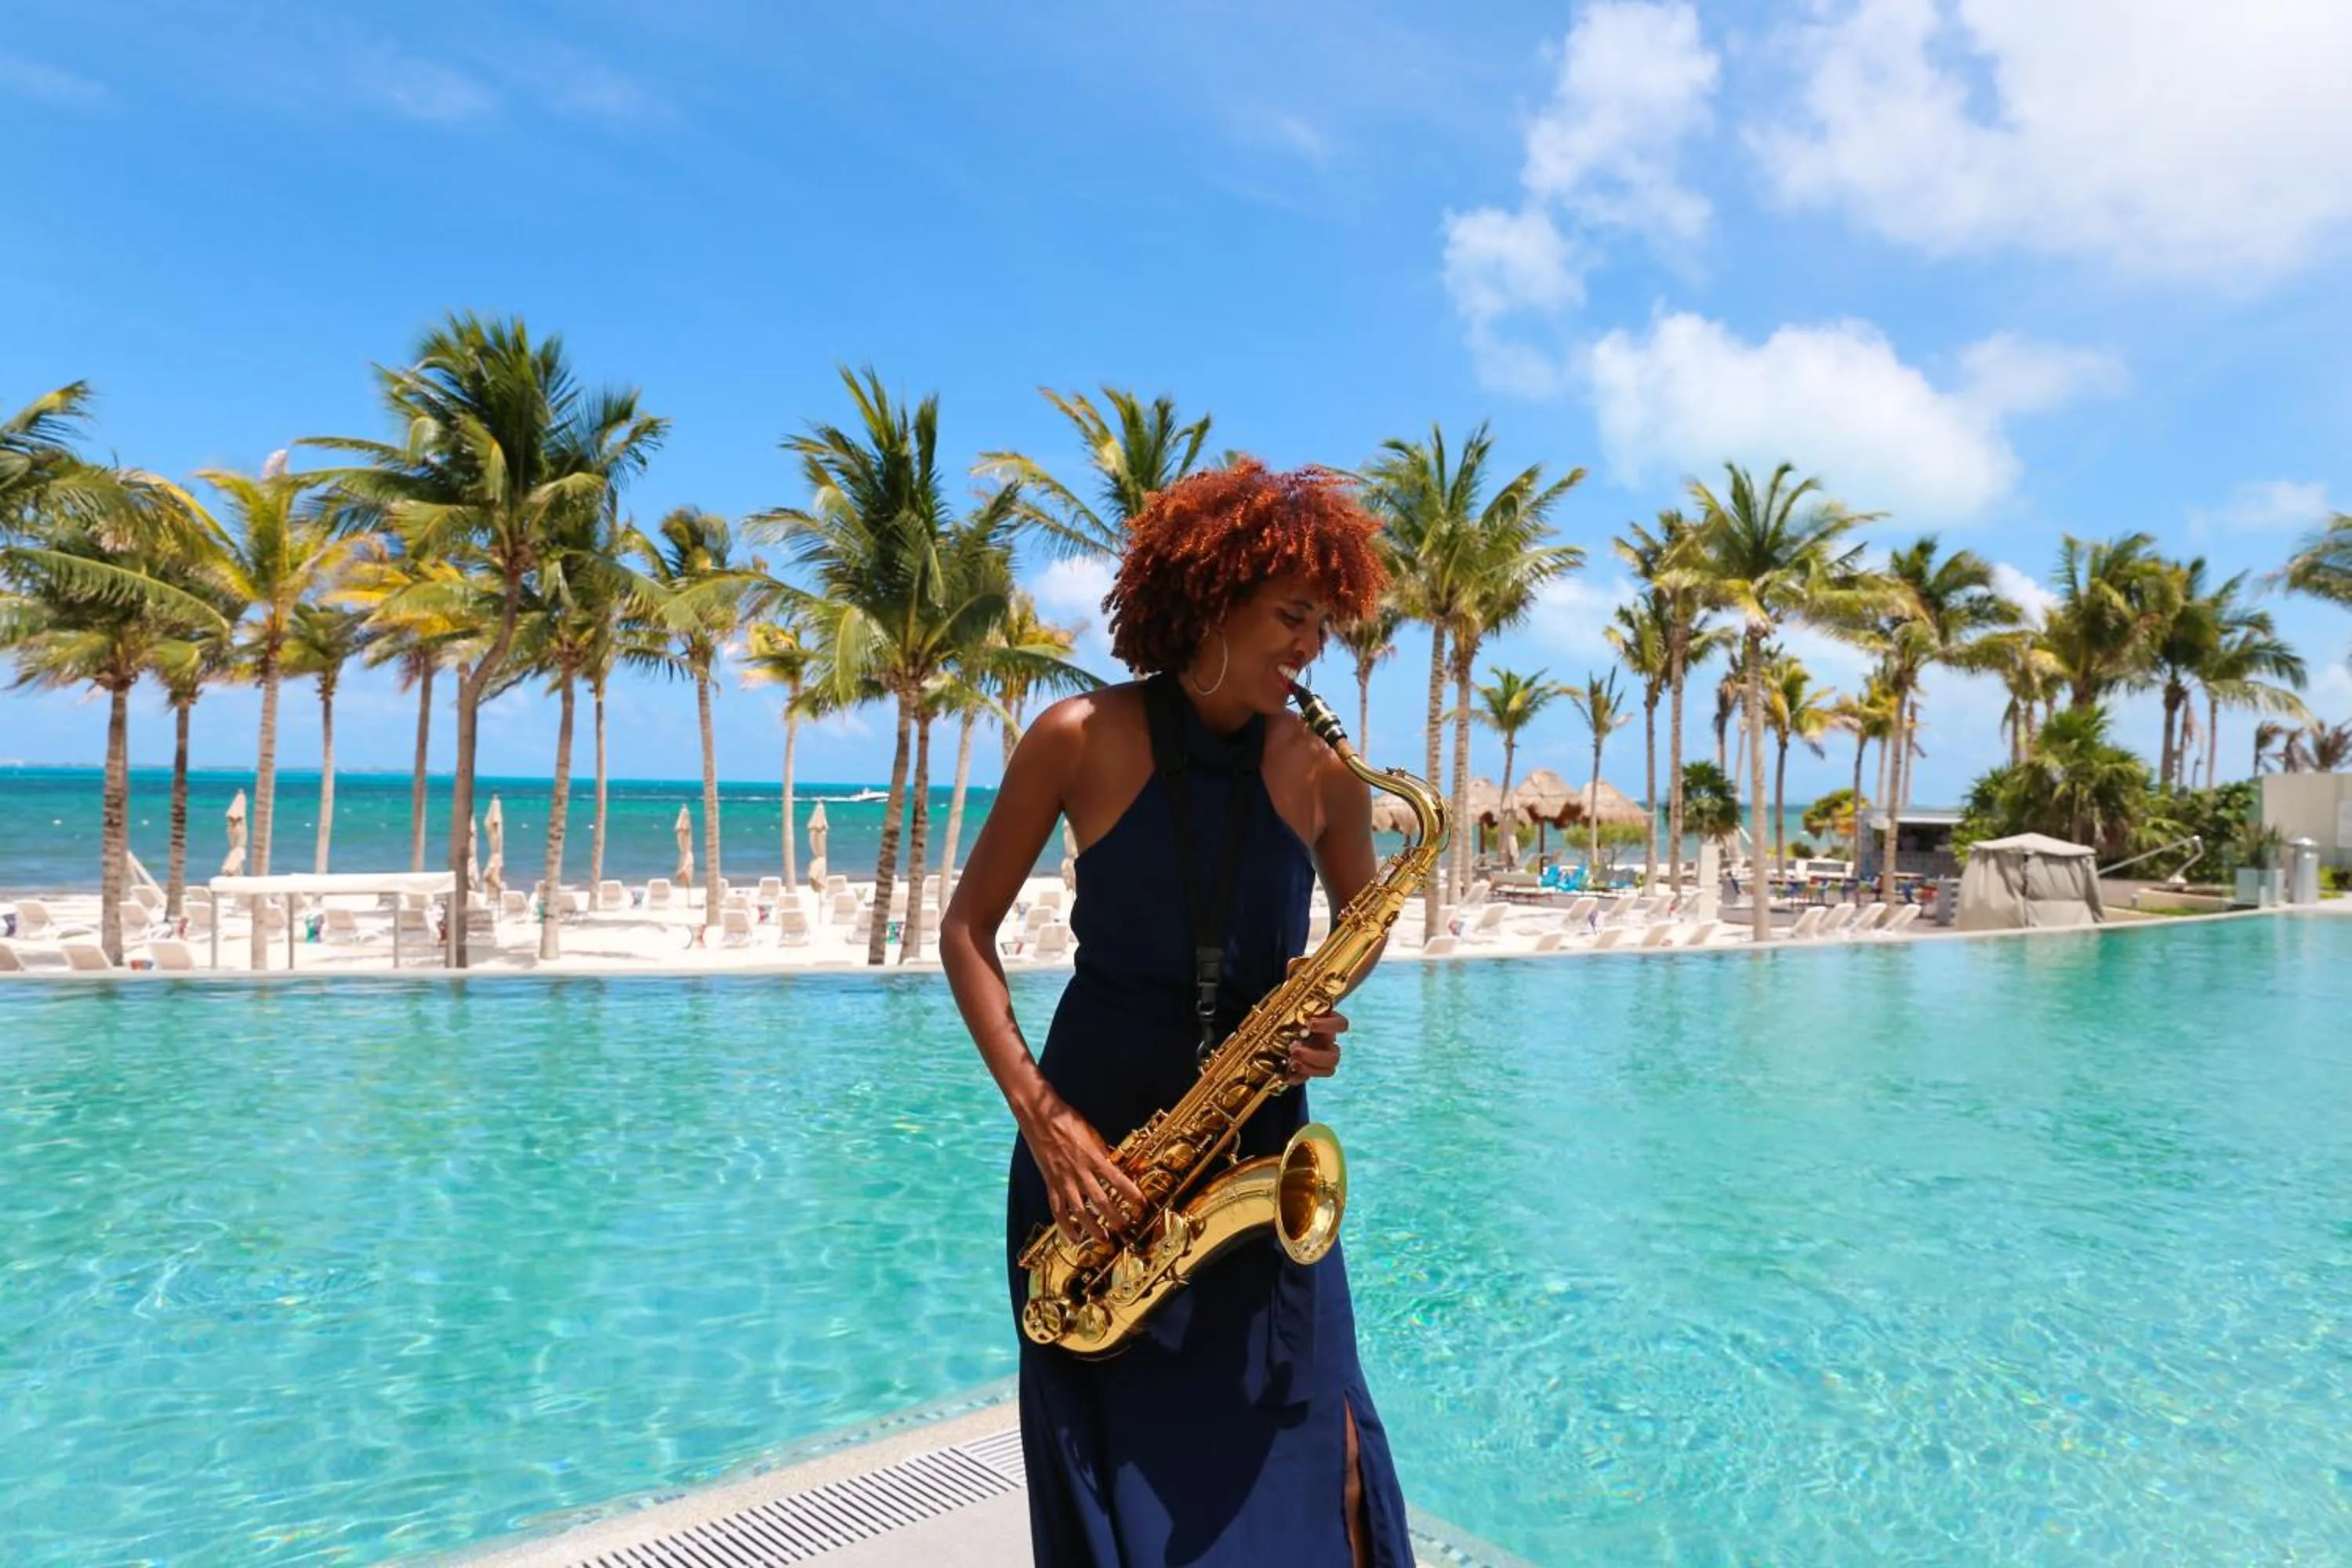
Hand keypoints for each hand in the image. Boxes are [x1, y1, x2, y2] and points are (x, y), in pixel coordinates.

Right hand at [1020, 1093, 1147, 1249]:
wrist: (1040, 1117)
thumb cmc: (1067, 1120)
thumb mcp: (1092, 1133)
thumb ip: (1102, 1151)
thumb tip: (1114, 1164)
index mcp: (1093, 1157)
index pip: (1118, 1180)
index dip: (1132, 1194)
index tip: (1142, 1205)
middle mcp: (1080, 1172)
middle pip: (1101, 1201)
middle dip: (1114, 1217)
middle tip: (1125, 1227)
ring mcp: (1064, 1180)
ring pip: (1080, 1211)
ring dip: (1092, 1227)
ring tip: (1103, 1238)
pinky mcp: (1051, 1183)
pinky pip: (1058, 1209)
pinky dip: (1065, 1226)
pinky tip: (1073, 1237)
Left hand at [1284, 1010, 1347, 1087]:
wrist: (1276, 1029)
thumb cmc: (1288, 1015)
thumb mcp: (1291, 1009)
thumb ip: (1291, 1009)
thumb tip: (1280, 1007)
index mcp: (1327, 1025)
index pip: (1341, 1024)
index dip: (1328, 1025)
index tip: (1309, 1024)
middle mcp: (1327, 1043)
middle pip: (1335, 1056)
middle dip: (1314, 1056)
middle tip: (1293, 1048)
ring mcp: (1320, 1059)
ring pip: (1328, 1070)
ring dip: (1308, 1068)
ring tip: (1290, 1061)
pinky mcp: (1306, 1070)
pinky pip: (1306, 1079)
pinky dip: (1295, 1079)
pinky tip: (1283, 1075)